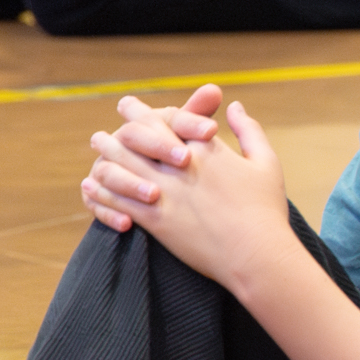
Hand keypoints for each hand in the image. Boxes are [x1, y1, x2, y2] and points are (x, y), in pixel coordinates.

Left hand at [81, 100, 295, 290]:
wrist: (257, 255)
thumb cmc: (266, 210)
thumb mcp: (266, 162)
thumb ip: (248, 130)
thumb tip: (235, 105)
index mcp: (206, 149)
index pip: (169, 119)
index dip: (147, 112)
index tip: (130, 106)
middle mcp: (181, 166)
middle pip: (140, 137)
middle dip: (120, 128)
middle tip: (106, 127)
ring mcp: (166, 192)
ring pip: (124, 165)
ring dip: (106, 153)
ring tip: (97, 146)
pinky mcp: (156, 220)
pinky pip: (119, 200)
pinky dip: (103, 190)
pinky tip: (92, 185)